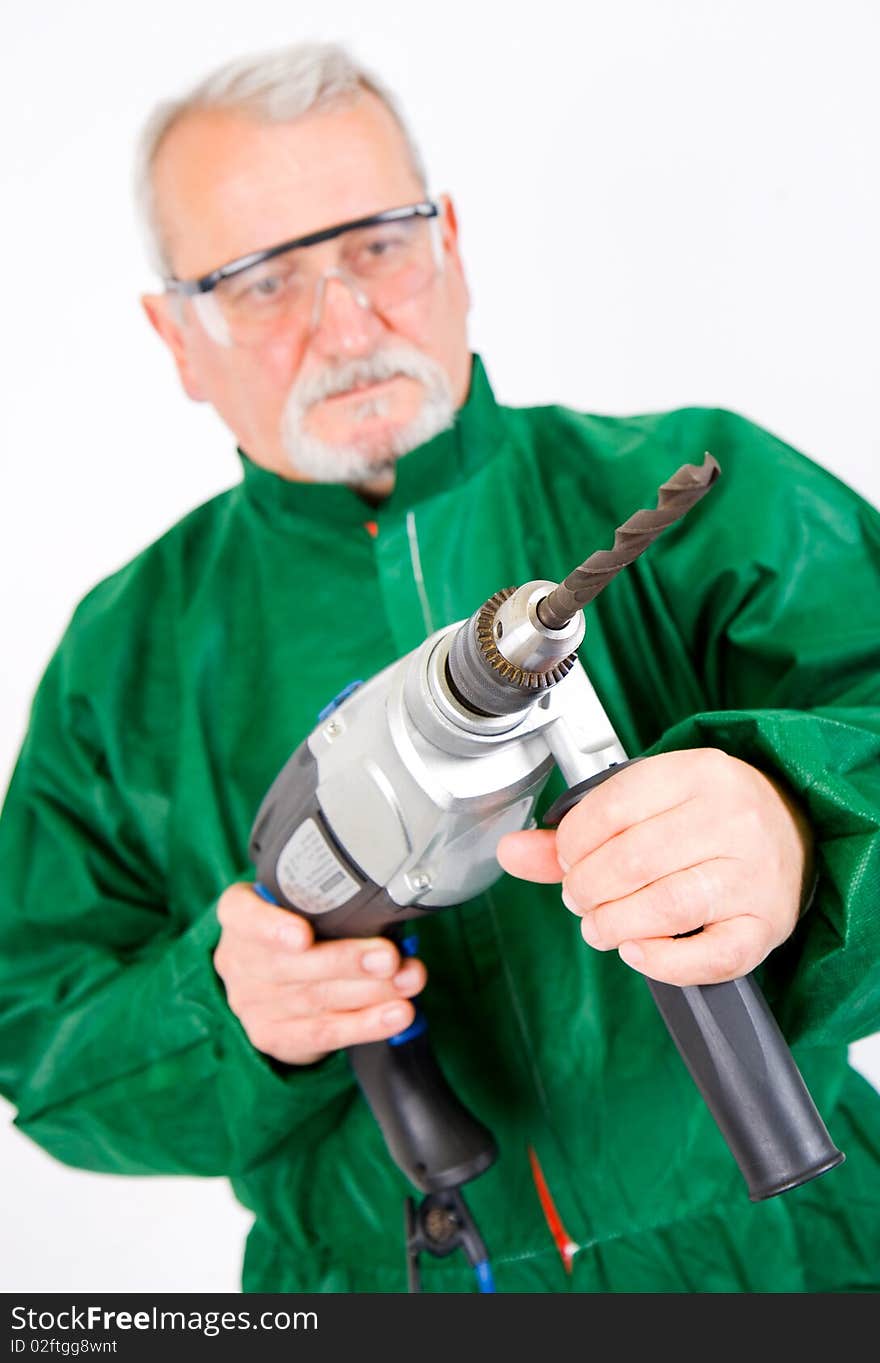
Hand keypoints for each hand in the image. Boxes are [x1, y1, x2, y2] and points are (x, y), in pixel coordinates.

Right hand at [213, 883, 426, 1064]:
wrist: (265, 982)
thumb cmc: (292, 926)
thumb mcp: (296, 902)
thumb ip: (328, 903)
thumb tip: (389, 912)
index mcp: (239, 915)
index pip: (243, 915)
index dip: (272, 927)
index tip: (303, 935)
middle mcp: (239, 960)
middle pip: (292, 963)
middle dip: (348, 961)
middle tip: (389, 957)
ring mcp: (252, 1003)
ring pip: (316, 998)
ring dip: (370, 992)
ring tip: (408, 981)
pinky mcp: (273, 1036)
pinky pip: (324, 1032)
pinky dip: (366, 1024)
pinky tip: (396, 1015)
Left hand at [496, 748, 813, 985]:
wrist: (795, 830)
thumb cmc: (707, 816)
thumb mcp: (647, 802)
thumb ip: (576, 831)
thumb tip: (509, 851)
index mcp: (697, 773)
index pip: (610, 809)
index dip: (571, 844)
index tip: (567, 859)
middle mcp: (730, 818)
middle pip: (631, 862)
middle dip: (586, 890)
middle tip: (580, 899)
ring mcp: (752, 874)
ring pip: (665, 908)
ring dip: (614, 926)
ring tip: (601, 927)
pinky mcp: (766, 925)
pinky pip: (710, 956)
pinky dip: (663, 961)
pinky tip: (638, 950)